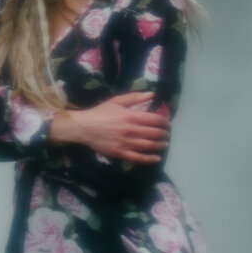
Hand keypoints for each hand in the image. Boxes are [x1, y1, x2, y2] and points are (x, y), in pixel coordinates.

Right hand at [51, 93, 169, 163]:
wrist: (84, 127)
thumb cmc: (100, 113)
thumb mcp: (117, 101)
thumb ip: (135, 97)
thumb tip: (152, 94)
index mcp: (130, 116)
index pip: (154, 119)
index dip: (164, 122)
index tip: (167, 123)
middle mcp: (130, 130)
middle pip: (154, 133)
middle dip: (164, 134)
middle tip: (167, 134)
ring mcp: (126, 143)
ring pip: (149, 146)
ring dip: (160, 145)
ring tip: (164, 144)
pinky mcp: (120, 153)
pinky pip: (138, 158)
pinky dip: (150, 159)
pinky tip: (157, 158)